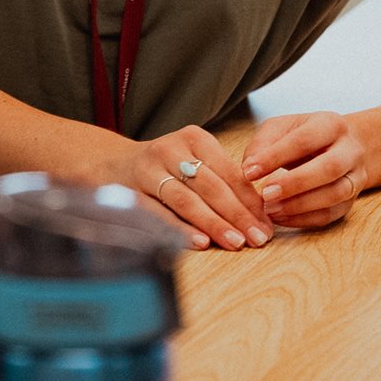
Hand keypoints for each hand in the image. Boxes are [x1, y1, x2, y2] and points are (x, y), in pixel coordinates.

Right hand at [113, 126, 273, 250]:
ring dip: (214, 224)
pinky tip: (200, 242)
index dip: (250, 199)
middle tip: (258, 238)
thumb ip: (222, 182)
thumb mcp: (194, 161)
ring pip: (187, 200)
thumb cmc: (166, 168)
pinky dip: (181, 229)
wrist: (113, 166)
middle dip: (237, 215)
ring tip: (236, 243)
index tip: (267, 224)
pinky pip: (159, 214)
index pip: (229, 171)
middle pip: (210, 186)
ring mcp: (148, 170)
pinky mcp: (131, 192)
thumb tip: (258, 215)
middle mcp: (170, 149)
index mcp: (193, 138)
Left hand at [240, 112, 367, 229]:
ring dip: (299, 205)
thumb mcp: (282, 128)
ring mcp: (355, 177)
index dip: (275, 157)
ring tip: (270, 209)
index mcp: (331, 125)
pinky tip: (280, 217)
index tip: (249, 172)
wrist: (341, 147)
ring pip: (334, 195)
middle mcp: (349, 150)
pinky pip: (330, 214)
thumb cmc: (305, 136)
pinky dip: (303, 219)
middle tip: (265, 194)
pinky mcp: (350, 201)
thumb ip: (263, 143)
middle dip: (294, 184)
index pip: (304, 141)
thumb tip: (248, 168)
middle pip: (328, 168)